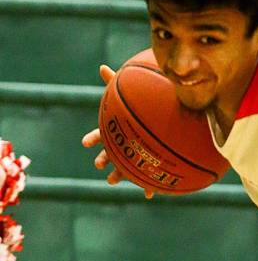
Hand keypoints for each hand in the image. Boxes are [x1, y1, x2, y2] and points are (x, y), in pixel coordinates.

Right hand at [81, 65, 153, 198]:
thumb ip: (116, 83)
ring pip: (125, 169)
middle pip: (110, 153)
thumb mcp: (129, 95)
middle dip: (103, 159)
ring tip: (111, 181)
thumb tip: (102, 66)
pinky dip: (147, 186)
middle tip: (98, 165)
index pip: (102, 134)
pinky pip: (148, 178)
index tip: (85, 143)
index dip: (92, 138)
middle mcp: (126, 145)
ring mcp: (137, 156)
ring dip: (118, 175)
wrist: (170, 126)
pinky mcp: (151, 166)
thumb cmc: (147, 108)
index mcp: (119, 131)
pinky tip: (147, 194)